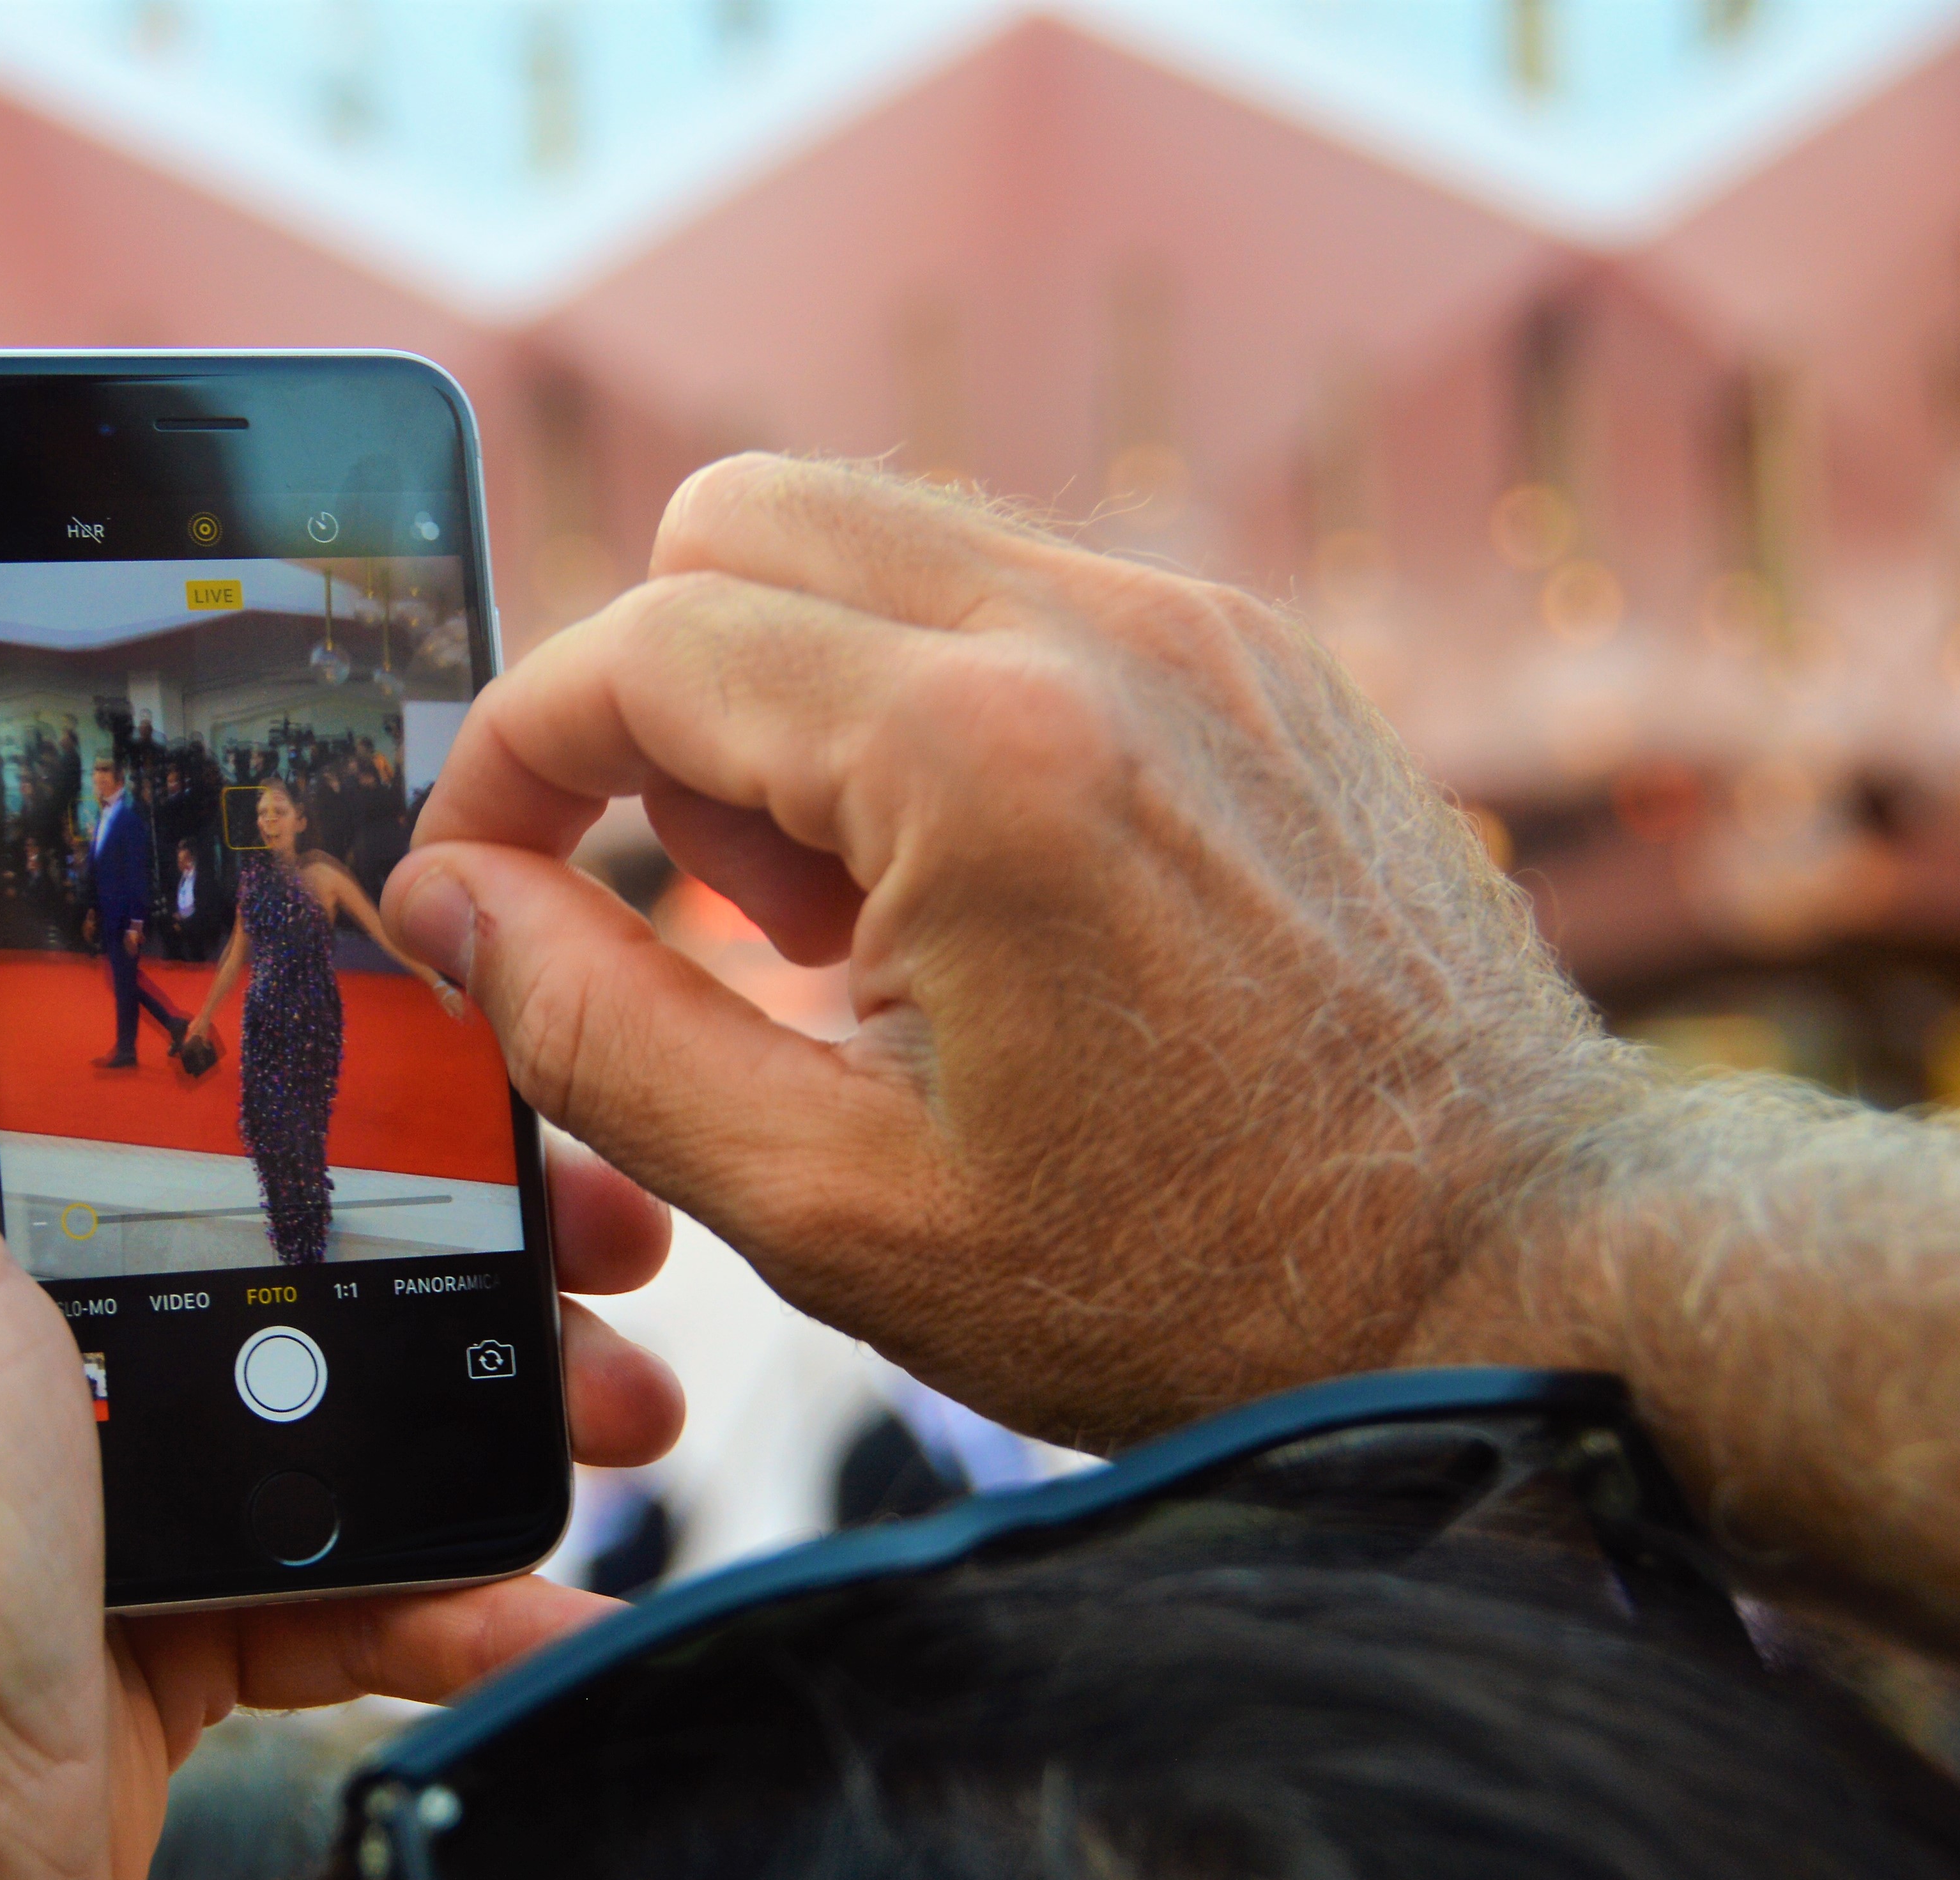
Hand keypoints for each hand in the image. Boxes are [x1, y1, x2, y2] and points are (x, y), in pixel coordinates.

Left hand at [0, 760, 682, 1879]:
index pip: (168, 1068)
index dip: (329, 1034)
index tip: (471, 1024)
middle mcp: (27, 1330)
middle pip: (298, 1226)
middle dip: (475, 1225)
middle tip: (609, 1232)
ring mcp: (109, 1477)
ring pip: (353, 1392)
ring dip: (502, 1396)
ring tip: (623, 1411)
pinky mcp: (176, 1611)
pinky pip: (354, 1572)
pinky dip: (459, 1586)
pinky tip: (544, 1590)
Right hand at [383, 455, 1597, 1449]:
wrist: (1513, 1268)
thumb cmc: (1185, 1280)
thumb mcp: (834, 1206)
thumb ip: (598, 1031)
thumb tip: (446, 903)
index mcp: (978, 761)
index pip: (641, 648)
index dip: (512, 758)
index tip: (477, 875)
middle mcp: (1094, 632)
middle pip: (742, 518)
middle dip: (657, 696)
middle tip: (717, 910)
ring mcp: (1194, 623)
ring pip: (872, 538)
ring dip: (792, 696)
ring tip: (864, 922)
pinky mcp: (1254, 653)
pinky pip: (1006, 591)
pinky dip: (924, 697)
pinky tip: (981, 889)